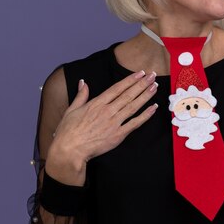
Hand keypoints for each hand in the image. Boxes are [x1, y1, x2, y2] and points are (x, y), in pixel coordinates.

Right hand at [46, 70, 157, 184]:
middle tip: (153, 75)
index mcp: (97, 103)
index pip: (117, 88)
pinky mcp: (118, 135)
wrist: (69, 150)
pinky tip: (153, 108)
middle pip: (128, 95)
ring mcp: (114, 123)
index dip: (130, 80)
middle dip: (142, 84)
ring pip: (133, 106)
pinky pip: (134, 123)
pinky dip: (145, 115)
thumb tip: (83, 82)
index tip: (140, 73)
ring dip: (145, 96)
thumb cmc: (68, 131)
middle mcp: (107, 111)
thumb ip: (81, 95)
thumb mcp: (71, 110)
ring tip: (154, 87)